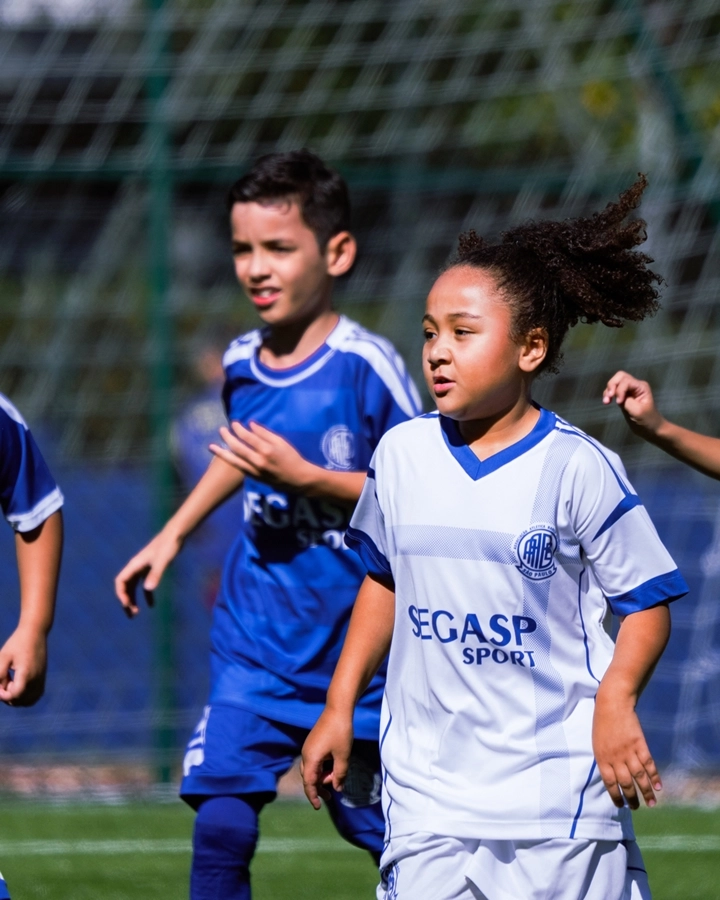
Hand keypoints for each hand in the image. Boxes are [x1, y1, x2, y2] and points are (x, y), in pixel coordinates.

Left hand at [0, 625, 47, 705]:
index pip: (14, 696)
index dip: (3, 695)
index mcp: (26, 673)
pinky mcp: (43, 678)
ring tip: (11, 684)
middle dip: (8, 696)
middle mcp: (36, 679)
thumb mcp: (3, 657)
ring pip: (28, 701)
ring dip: (17, 698)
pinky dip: (26, 697)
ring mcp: (41, 679)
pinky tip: (18, 686)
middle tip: (4, 681)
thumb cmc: (17, 643)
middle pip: (20, 701)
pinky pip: (35, 696)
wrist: (35, 632)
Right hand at [114, 529, 182, 617]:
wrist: (176, 534)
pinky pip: (145, 584)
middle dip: (126, 600)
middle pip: (126, 586)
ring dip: (134, 599)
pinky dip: (146, 595)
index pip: (121, 581)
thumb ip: (156, 574)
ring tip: (136, 613)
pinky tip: (152, 605)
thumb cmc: (169, 545)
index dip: (121, 594)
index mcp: (135, 564)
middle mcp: (136, 566)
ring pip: (134, 587)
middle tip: (131, 615)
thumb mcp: (163, 561)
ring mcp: (144, 567)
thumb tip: (148, 589)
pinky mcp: (152, 568)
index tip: (128, 605)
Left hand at [210, 421, 312, 490]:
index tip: (233, 423)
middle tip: (221, 430)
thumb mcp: (281, 442)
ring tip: (211, 446)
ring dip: (222, 453)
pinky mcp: (254, 478)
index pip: (248, 437)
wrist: (297, 479)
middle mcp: (258, 461)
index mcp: (267, 450)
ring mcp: (255, 471)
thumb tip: (250, 424)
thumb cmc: (291, 457)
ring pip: (234, 461)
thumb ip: (265, 433)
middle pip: (238, 448)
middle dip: (227, 438)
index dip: (238, 429)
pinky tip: (224, 457)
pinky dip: (231, 461)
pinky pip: (239, 468)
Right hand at [300, 708, 353, 809]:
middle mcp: (306, 754)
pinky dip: (322, 768)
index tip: (318, 807)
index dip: (313, 796)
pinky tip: (333, 766)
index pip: (309, 783)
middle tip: (331, 796)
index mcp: (311, 759)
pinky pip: (314, 761)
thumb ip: (340, 774)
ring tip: (337, 777)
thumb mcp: (343, 756)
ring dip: (322, 776)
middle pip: (309, 777)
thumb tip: (338, 788)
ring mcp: (308, 747)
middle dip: (319, 788)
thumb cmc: (340, 732)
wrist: (337, 709)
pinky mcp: (313, 743)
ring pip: (312, 769)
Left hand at [593, 683, 660, 809]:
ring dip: (646, 792)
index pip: (609, 783)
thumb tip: (612, 776)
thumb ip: (605, 758)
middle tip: (636, 808)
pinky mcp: (640, 744)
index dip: (616, 796)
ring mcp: (628, 751)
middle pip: (625, 783)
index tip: (621, 805)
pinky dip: (654, 776)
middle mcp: (615, 757)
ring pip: (639, 777)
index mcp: (601, 757)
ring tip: (651, 804)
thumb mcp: (597, 741)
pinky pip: (648, 764)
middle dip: (631, 798)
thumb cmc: (602, 721)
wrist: (613, 702)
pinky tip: (658, 787)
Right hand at [602, 371, 663, 437]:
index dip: (619, 390)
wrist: (651, 429)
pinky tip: (607, 402)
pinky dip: (608, 394)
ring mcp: (629, 390)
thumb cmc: (647, 420)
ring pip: (615, 382)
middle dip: (612, 385)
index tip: (619, 403)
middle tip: (609, 397)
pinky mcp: (624, 396)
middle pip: (620, 377)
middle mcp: (635, 385)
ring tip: (606, 401)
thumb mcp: (637, 411)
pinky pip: (614, 390)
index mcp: (641, 387)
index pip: (626, 381)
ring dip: (608, 390)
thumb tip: (616, 396)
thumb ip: (626, 400)